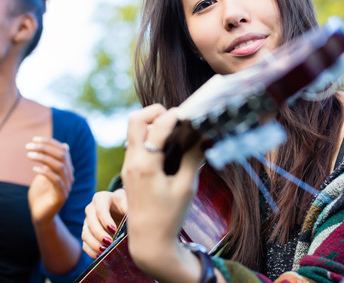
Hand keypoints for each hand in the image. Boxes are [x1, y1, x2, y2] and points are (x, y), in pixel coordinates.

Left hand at [27, 137, 73, 224]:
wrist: (41, 216)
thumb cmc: (41, 194)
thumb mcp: (45, 174)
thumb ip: (51, 162)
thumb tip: (65, 145)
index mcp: (67, 170)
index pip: (63, 150)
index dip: (50, 142)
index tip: (34, 139)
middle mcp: (70, 176)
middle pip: (62, 156)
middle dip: (45, 148)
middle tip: (29, 145)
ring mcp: (67, 186)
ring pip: (60, 166)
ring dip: (43, 158)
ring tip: (28, 154)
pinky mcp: (61, 196)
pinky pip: (56, 180)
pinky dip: (45, 172)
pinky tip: (34, 168)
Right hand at [82, 189, 127, 258]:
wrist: (119, 206)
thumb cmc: (125, 203)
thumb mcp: (128, 202)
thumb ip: (129, 207)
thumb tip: (131, 218)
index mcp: (101, 198)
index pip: (100, 210)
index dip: (106, 221)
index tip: (114, 230)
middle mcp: (91, 208)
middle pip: (91, 222)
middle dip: (99, 234)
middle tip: (110, 243)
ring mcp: (87, 220)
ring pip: (85, 233)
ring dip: (94, 244)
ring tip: (104, 250)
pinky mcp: (87, 231)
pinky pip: (84, 242)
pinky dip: (90, 250)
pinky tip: (99, 255)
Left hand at [121, 104, 204, 278]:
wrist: (149, 242)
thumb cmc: (170, 217)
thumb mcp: (187, 187)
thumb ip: (193, 158)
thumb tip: (204, 136)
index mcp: (146, 165)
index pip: (158, 127)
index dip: (175, 116)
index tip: (190, 115)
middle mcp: (132, 162)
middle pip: (135, 120)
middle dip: (155, 112)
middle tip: (175, 117)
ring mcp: (128, 166)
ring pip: (133, 130)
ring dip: (152, 123)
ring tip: (175, 129)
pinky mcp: (129, 172)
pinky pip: (136, 144)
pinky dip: (150, 136)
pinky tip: (168, 145)